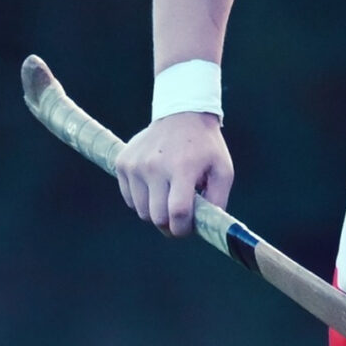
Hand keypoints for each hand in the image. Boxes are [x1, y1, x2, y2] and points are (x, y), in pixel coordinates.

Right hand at [116, 112, 232, 237]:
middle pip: (157, 217)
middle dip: (170, 225)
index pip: (177, 212)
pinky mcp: (123, 163)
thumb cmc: (206, 147)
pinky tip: (156, 187)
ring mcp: (135, 164)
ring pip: (141, 211)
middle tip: (180, 219)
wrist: (182, 116)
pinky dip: (143, 200)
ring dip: (156, 212)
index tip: (187, 229)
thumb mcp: (223, 171)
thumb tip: (206, 227)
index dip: (182, 229)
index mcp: (182, 168)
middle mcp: (154, 166)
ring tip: (169, 197)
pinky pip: (130, 199)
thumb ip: (218, 201)